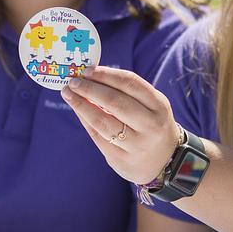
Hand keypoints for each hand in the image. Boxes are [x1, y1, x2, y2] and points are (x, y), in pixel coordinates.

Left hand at [61, 66, 180, 184]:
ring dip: (81, 105)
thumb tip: (90, 76)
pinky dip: (84, 120)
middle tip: (73, 82)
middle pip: (115, 101)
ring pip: (103, 121)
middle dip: (90, 89)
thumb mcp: (150, 106)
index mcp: (159, 105)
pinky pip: (97, 136)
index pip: (130, 83)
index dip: (105, 74)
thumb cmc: (150, 124)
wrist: (164, 161)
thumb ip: (125, 92)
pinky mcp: (121, 159)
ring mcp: (136, 144)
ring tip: (68, 94)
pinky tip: (77, 111)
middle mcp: (150, 125)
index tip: (87, 70)